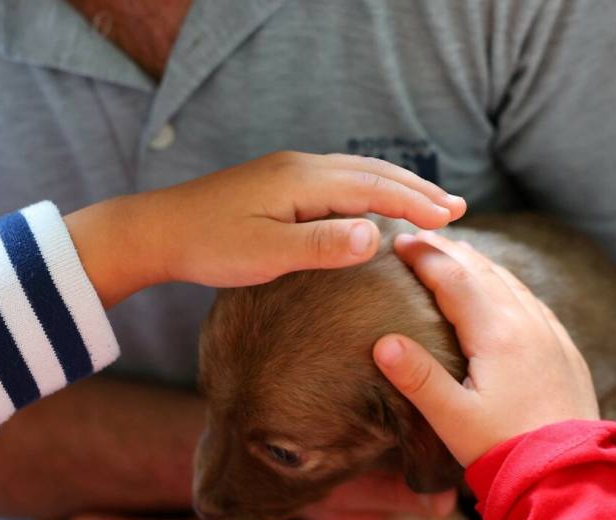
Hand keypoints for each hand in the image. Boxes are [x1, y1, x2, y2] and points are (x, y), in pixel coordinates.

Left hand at [66, 152, 466, 306]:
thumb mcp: (267, 255)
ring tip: (430, 202)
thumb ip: (322, 246)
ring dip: (397, 186)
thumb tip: (376, 235)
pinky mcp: (280, 182)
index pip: (374, 189)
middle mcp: (301, 167)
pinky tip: (376, 201)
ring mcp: (290, 171)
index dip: (416, 204)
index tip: (451, 219)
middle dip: (418, 190)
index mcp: (303, 181)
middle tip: (458, 208)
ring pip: (358, 172)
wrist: (158, 231)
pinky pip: (340, 178)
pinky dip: (371, 187)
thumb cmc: (209, 247)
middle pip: (373, 173)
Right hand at [371, 231, 599, 466]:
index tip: (398, 242)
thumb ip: (418, 379)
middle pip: (484, 272)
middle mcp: (527, 324)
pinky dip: (509, 284)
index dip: (424, 257)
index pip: (454, 279)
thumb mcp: (453, 419)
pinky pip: (533, 302)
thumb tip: (384, 343)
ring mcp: (551, 335)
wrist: (569, 474)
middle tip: (420, 237)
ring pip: (511, 282)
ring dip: (480, 264)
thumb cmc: (506, 450)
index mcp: (497, 334)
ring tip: (456, 254)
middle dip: (449, 251)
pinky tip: (504, 289)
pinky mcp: (565, 351)